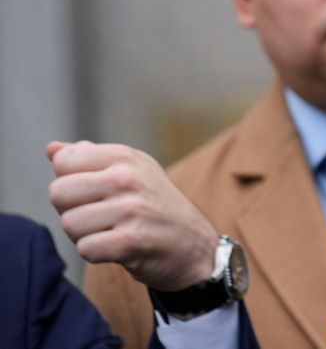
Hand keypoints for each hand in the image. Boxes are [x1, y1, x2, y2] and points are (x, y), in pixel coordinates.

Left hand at [46, 140, 219, 290]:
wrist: (194, 246)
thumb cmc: (155, 207)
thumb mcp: (131, 172)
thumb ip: (90, 158)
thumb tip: (51, 149)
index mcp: (125, 156)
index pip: (63, 162)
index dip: (71, 182)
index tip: (95, 193)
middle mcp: (128, 178)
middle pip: (58, 193)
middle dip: (71, 210)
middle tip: (100, 217)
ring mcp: (131, 209)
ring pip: (69, 224)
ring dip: (84, 235)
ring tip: (111, 232)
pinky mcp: (132, 241)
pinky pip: (85, 249)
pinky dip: (96, 254)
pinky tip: (118, 249)